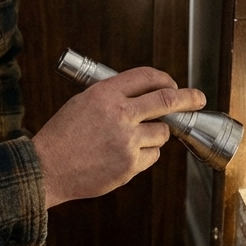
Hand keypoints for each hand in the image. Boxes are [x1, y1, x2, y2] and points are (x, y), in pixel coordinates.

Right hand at [33, 67, 204, 206]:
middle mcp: (119, 114)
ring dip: (155, 135)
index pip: (146, 77)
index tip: (174, 85)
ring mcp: (127, 141)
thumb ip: (113, 97)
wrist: (46, 169)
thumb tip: (146, 96)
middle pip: (167, 101)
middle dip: (188, 98)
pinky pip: (152, 156)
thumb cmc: (62, 137)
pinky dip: (145, 155)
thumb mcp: (83, 103)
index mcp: (105, 94)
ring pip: (162, 133)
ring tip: (131, 140)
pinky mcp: (130, 164)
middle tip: (198, 99)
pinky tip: (124, 156)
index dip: (165, 80)